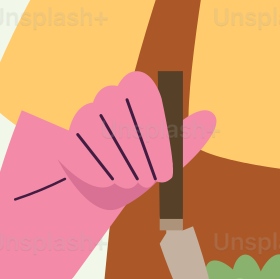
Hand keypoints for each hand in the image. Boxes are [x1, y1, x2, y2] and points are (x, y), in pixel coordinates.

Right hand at [56, 71, 215, 207]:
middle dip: (134, 145)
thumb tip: (210, 116)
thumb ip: (192, 135)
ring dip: (115, 157)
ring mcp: (85, 117)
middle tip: (150, 176)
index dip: (152, 119)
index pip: (139, 88)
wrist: (117, 190)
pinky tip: (108, 181)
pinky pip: (76, 146)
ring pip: (94, 125)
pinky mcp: (69, 140)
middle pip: (115, 106)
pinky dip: (94, 166)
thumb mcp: (175, 155)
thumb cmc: (150, 165)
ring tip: (130, 180)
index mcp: (136, 94)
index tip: (164, 151)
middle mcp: (108, 98)